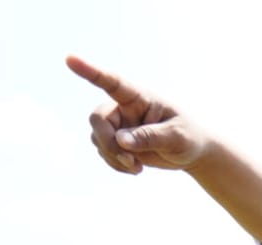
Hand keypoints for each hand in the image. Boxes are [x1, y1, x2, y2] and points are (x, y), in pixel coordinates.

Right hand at [67, 56, 211, 174]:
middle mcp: (124, 108)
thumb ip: (150, 137)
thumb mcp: (176, 137)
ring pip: (97, 138)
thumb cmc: (189, 137)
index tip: (69, 59)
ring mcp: (119, 125)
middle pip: (98, 119)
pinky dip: (115, 164)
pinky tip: (135, 168)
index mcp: (140, 97)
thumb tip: (121, 140)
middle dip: (108, 143)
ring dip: (113, 157)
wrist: (192, 151)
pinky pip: (103, 152)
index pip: (112, 82)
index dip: (89, 71)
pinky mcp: (118, 141)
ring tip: (136, 167)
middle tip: (129, 160)